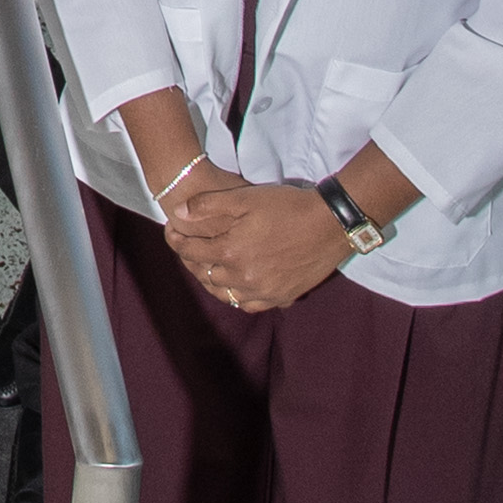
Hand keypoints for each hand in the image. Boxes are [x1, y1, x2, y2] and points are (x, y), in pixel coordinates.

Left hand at [163, 167, 351, 316]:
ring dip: (212, 280)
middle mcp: (245, 277)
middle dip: (192, 261)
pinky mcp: (282, 297)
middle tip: (189, 248)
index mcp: (231, 252)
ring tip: (209, 266)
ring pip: (226, 293)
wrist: (330, 225)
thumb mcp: (243, 197)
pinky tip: (236, 282)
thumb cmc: (286, 207)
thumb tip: (179, 214)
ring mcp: (264, 291)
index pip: (190, 253)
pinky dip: (237, 295)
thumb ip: (207, 206)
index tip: (172, 233)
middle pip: (205, 275)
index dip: (177, 241)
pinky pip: (250, 304)